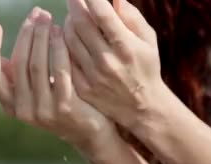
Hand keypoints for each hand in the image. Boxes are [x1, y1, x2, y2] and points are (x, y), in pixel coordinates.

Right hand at [0, 7, 117, 154]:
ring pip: (37, 65)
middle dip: (26, 33)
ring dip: (42, 37)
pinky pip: (59, 71)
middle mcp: (23, 110)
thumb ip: (19, 81)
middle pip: (19, 62)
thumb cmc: (60, 106)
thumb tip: (1, 57)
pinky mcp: (65, 107)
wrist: (91, 133)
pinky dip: (59, 48)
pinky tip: (62, 33)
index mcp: (11, 105)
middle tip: (36, 13)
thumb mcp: (35, 96)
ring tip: (49, 19)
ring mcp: (43, 110)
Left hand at [63, 0, 166, 131]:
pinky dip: (63, 45)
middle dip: (74, 7)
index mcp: (125, 46)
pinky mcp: (82, 87)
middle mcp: (107, 61)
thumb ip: (130, 16)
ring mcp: (92, 76)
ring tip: (71, 17)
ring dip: (67, 23)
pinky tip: (66, 38)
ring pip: (69, 40)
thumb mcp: (147, 40)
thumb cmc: (145, 66)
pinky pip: (66, 60)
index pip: (102, 15)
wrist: (140, 106)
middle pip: (81, 25)